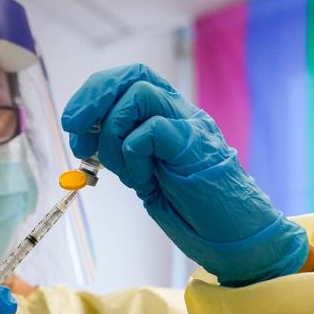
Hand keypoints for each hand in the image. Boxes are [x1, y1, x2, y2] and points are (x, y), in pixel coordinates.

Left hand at [62, 64, 309, 285]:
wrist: (240, 237)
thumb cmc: (196, 212)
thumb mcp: (148, 176)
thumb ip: (124, 154)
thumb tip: (85, 141)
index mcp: (171, 117)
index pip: (130, 79)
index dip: (96, 92)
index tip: (73, 122)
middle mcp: (182, 113)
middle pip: (132, 75)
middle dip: (94, 97)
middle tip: (76, 130)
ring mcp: (191, 126)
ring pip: (138, 96)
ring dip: (112, 134)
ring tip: (121, 171)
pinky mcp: (194, 147)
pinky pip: (150, 131)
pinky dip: (133, 156)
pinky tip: (143, 181)